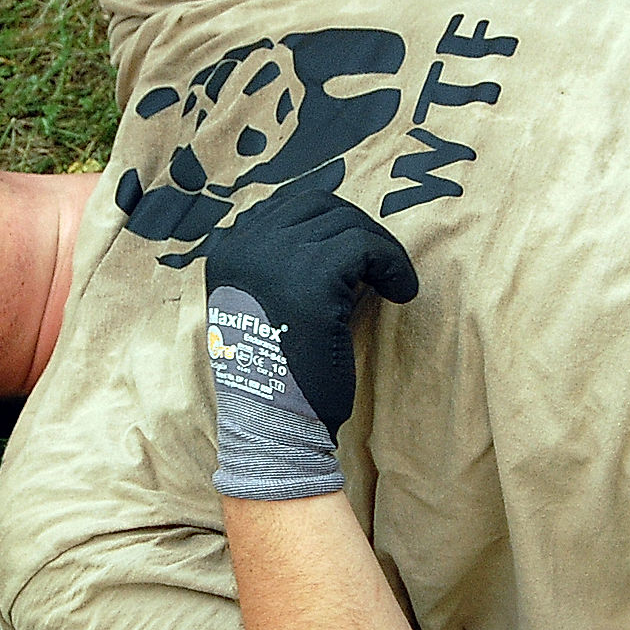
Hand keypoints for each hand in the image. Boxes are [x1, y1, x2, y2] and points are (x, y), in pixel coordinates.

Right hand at [204, 189, 416, 499]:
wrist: (275, 423)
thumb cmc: (276, 373)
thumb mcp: (263, 306)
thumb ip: (281, 266)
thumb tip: (339, 228)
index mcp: (227, 253)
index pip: (287, 208)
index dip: (329, 226)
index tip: (355, 255)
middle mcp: (245, 247)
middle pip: (318, 206)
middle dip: (356, 231)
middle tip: (379, 265)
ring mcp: (276, 258)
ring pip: (347, 224)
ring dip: (379, 250)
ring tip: (392, 283)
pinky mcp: (313, 278)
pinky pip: (368, 248)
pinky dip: (394, 265)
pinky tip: (402, 293)